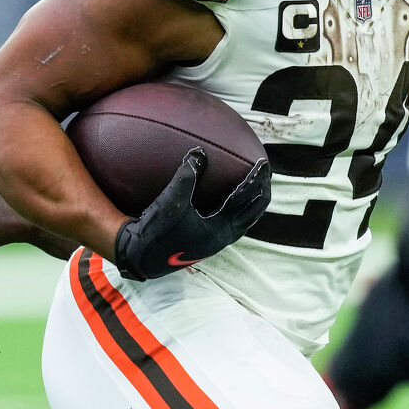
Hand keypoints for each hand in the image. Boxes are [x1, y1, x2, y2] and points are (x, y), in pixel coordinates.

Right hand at [112, 149, 270, 281]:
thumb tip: (199, 152)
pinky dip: (239, 212)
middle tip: (267, 176)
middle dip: (262, 194)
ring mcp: (215, 243)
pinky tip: (231, 205)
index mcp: (219, 229)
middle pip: (253, 214)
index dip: (255, 180)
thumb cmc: (156, 230)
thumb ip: (187, 175)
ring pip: (244, 222)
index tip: (263, 164)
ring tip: (257, 190)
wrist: (140, 257)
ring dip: (253, 205)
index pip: (244, 200)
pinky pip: (232, 226)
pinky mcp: (206, 244)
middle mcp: (222, 238)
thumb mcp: (172, 200)